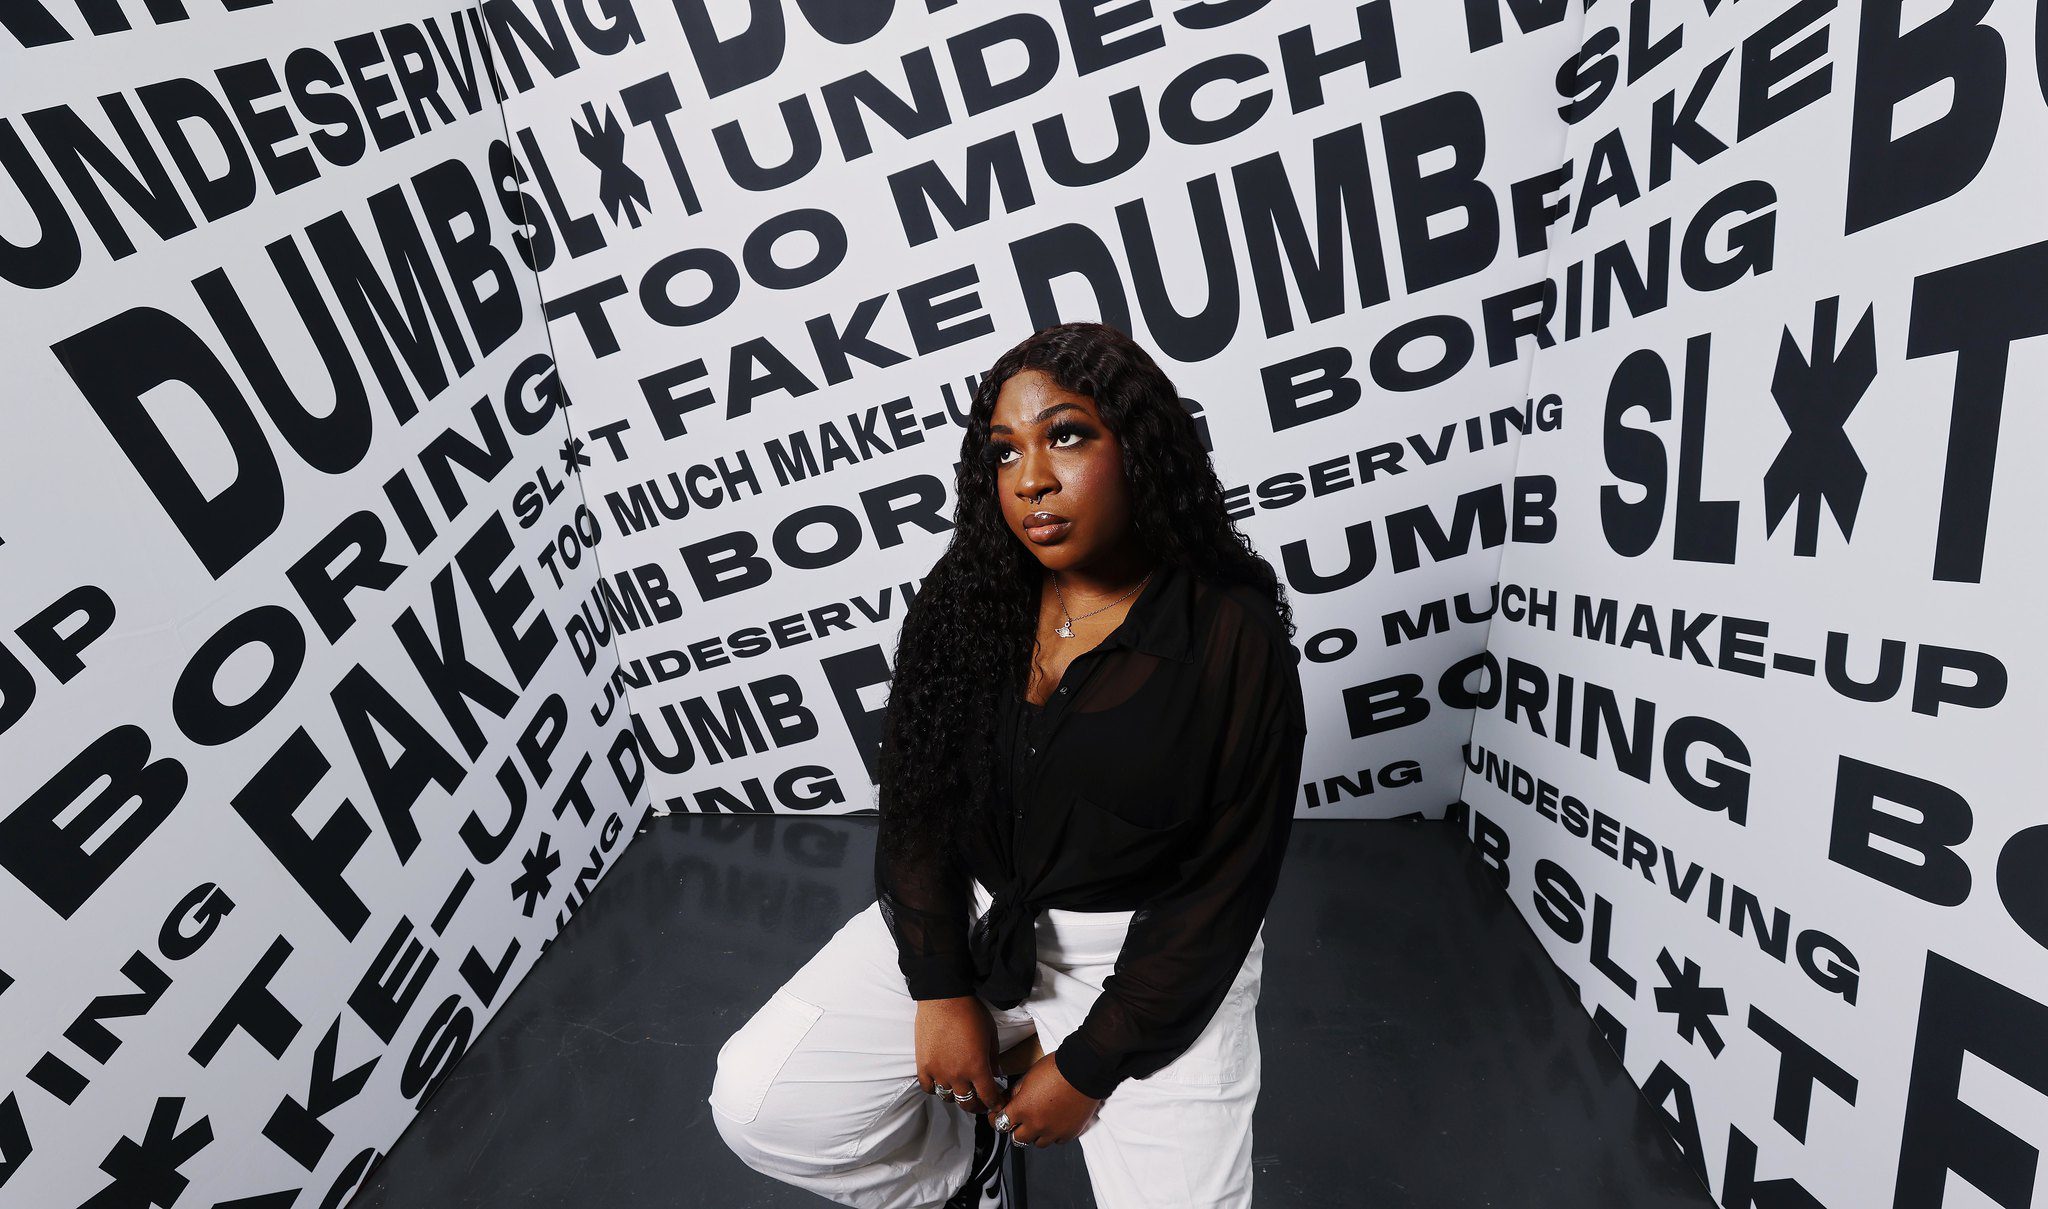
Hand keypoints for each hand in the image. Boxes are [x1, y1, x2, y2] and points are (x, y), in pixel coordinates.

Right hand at [914, 997, 1009, 1115]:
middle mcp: (957, 1075)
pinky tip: (941, 1084)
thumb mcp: (991, 1034)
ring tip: (961, 1091)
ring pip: (948, 1097)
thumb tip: (997, 1074)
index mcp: (977, 1068)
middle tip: (981, 1102)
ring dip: (957, 1097)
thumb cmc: (969, 1012)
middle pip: (968, 1103)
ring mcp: (938, 1072)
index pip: (988, 1097)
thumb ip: (994, 1058)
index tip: (997, 1104)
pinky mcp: (923, 1066)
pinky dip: (935, 1089)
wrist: (943, 998)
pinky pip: (928, 1088)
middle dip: (977, 1105)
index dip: (995, 1103)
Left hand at [985, 1050, 1099, 1146]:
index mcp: (1022, 1108)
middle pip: (1017, 1138)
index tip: (998, 1117)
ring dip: (1036, 1134)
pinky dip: (1054, 1134)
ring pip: (1037, 1143)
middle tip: (1020, 1121)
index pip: (1000, 1124)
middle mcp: (1036, 1124)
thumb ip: (1017, 1092)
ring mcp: (1053, 1132)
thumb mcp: (1029, 1076)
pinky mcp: (1068, 1134)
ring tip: (1041, 1121)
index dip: (997, 1119)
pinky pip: (1056, 1141)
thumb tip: (1011, 1101)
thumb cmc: (1058, 1069)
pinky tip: (1056, 1122)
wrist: (1084, 1071)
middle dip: (1016, 1129)